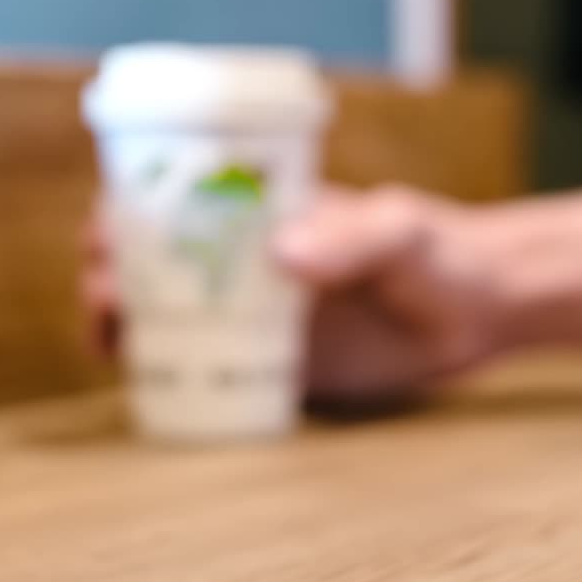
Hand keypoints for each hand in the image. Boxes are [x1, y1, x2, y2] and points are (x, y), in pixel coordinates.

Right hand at [81, 186, 511, 407]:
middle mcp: (246, 260)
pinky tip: (142, 386)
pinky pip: (203, 371)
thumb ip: (354, 236)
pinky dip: (162, 376)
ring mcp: (256, 315)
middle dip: (108, 269)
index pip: (176, 195)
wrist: (479, 312)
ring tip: (109, 341)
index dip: (125, 206)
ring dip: (121, 322)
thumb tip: (282, 252)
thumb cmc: (440, 251)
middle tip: (106, 294)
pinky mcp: (274, 366)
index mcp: (264, 210)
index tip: (103, 229)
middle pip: (152, 257)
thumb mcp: (400, 231)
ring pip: (165, 315)